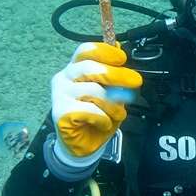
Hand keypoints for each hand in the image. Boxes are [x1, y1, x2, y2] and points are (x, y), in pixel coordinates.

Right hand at [51, 43, 142, 163]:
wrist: (83, 145)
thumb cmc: (97, 116)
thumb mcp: (111, 92)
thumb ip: (112, 73)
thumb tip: (119, 50)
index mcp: (76, 68)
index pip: (85, 50)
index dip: (104, 51)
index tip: (122, 58)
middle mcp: (64, 77)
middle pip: (89, 67)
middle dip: (116, 74)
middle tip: (135, 81)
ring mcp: (60, 94)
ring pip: (93, 90)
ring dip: (112, 104)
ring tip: (118, 113)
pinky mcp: (61, 112)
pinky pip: (90, 110)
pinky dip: (103, 118)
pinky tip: (103, 123)